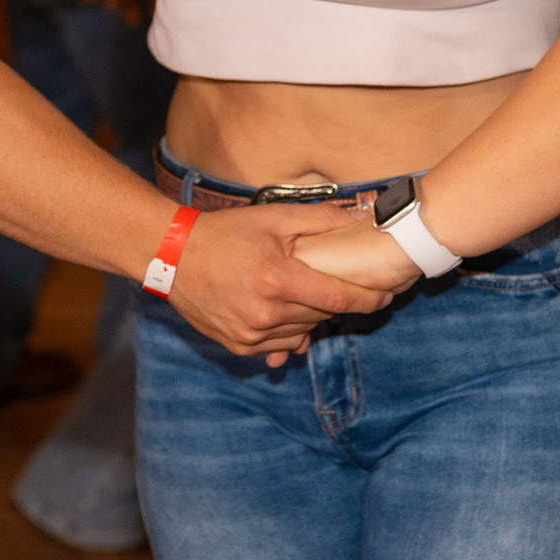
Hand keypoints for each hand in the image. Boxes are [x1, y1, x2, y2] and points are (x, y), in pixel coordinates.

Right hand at [167, 203, 394, 361]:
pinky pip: (277, 345)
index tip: (387, 296)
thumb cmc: (224, 233)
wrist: (172, 256)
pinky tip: (282, 311)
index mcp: (277, 281)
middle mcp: (266, 313)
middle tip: (348, 287)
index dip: (368, 299)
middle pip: (322, 316)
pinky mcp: (238, 345)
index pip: (338, 299)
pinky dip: (287, 331)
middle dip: (338, 303)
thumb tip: (360, 214)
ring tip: (304, 294)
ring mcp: (251, 334)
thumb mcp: (272, 218)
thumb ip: (318, 220)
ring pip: (302, 333)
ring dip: (311, 317)